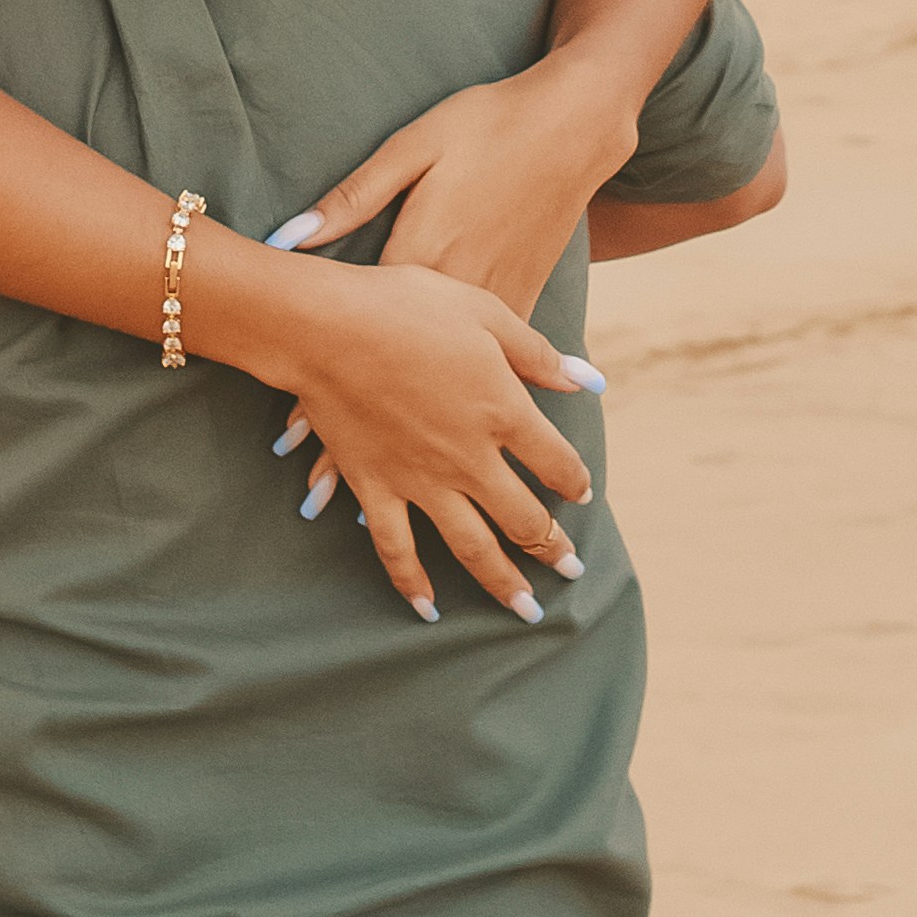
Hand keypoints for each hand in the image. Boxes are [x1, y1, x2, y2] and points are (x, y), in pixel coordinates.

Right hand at [258, 255, 604, 626]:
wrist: (329, 325)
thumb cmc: (409, 306)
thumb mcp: (486, 314)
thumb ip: (537, 354)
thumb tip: (587, 379)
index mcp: (503, 412)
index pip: (556, 462)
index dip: (574, 481)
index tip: (581, 494)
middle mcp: (469, 459)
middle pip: (523, 519)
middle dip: (552, 548)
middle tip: (571, 569)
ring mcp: (421, 481)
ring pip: (472, 548)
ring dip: (502, 583)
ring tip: (525, 609)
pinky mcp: (374, 489)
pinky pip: (397, 550)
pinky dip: (413, 584)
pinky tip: (428, 608)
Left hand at [259, 54, 634, 534]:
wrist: (570, 126)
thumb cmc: (485, 127)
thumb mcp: (414, 148)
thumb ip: (355, 196)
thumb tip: (293, 233)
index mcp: (424, 258)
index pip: (363, 338)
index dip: (326, 390)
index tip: (293, 442)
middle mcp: (462, 301)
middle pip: (407, 386)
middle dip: (364, 443)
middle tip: (321, 500)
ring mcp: (501, 309)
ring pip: (462, 401)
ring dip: (427, 448)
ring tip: (392, 500)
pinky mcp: (527, 302)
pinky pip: (506, 383)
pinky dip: (490, 425)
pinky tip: (483, 463)